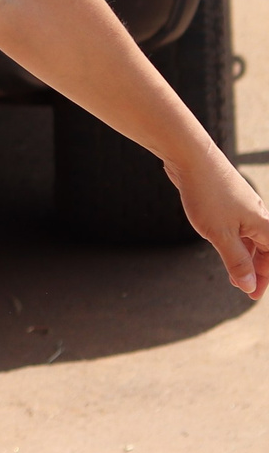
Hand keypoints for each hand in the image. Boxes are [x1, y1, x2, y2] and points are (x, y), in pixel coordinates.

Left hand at [169, 144, 268, 299]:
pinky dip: (235, 242)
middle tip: (244, 289)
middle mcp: (258, 215)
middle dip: (256, 270)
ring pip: (251, 238)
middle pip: (266, 249)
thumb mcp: (220, 234)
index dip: (265, 277)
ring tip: (233, 275)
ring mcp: (243, 207)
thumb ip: (236, 261)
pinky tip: (224, 247)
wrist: (191, 157)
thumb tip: (249, 285)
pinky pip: (238, 227)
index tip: (253, 295)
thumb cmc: (207, 194)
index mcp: (264, 225)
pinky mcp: (229, 201)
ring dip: (245, 257)